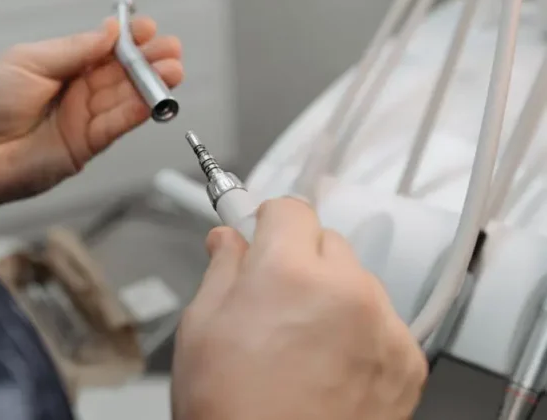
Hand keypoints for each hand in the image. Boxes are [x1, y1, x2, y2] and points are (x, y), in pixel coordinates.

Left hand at [0, 17, 182, 224]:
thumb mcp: (27, 61)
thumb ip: (73, 50)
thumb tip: (108, 32)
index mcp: (57, 66)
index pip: (101, 49)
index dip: (127, 39)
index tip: (148, 29)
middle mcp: (73, 92)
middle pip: (119, 73)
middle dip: (148, 61)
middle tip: (171, 50)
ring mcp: (80, 119)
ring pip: (124, 98)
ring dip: (150, 85)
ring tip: (173, 71)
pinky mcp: (84, 147)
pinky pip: (116, 125)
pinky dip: (137, 112)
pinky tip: (154, 99)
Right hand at [172, 198, 427, 419]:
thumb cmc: (232, 412)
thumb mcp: (201, 329)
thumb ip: (221, 269)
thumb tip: (228, 240)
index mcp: (288, 273)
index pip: (290, 208)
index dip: (267, 221)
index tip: (259, 233)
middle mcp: (346, 290)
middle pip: (327, 240)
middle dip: (300, 258)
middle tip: (275, 296)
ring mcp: (384, 326)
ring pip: (358, 280)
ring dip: (334, 294)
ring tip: (302, 342)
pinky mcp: (407, 361)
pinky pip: (383, 320)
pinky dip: (361, 331)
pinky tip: (330, 364)